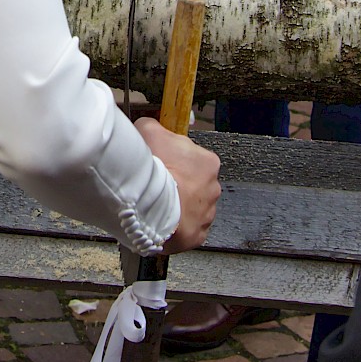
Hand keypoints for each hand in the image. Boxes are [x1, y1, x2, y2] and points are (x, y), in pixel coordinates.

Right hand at [135, 117, 220, 251]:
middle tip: (156, 186)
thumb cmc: (154, 169)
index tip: (160, 165)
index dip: (173, 160)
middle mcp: (213, 188)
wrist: (150, 206)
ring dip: (177, 206)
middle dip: (177, 184)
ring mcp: (207, 214)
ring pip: (191, 207)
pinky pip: (187, 229)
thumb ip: (152, 125)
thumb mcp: (147, 131)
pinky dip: (176, 226)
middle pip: (193, 184)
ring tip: (156, 205)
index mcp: (208, 162)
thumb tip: (150, 125)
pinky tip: (161, 221)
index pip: (192, 159)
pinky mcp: (197, 236)